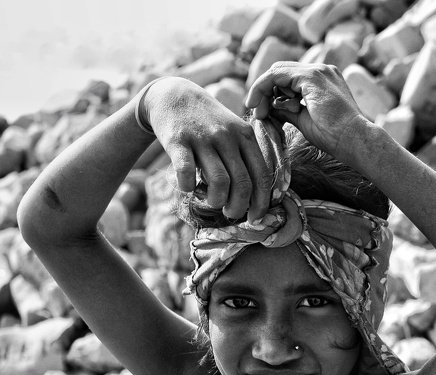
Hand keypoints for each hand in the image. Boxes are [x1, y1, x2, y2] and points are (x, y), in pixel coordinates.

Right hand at [143, 77, 272, 220]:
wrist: (174, 95)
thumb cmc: (209, 123)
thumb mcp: (234, 130)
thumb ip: (246, 157)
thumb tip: (257, 197)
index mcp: (245, 136)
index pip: (261, 175)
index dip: (261, 203)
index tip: (255, 219)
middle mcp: (227, 136)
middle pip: (242, 183)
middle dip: (239, 207)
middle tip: (231, 214)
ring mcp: (202, 138)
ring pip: (219, 181)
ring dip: (217, 201)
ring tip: (213, 203)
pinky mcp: (178, 140)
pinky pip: (186, 172)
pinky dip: (187, 187)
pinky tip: (188, 188)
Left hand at [246, 62, 368, 161]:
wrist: (353, 140)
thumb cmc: (334, 136)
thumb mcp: (304, 119)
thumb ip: (288, 109)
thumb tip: (270, 107)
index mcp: (323, 79)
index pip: (289, 77)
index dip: (271, 92)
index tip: (262, 112)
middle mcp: (321, 70)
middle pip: (281, 71)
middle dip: (264, 90)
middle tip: (258, 113)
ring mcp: (317, 71)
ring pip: (277, 71)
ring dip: (263, 91)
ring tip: (261, 114)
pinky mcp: (311, 77)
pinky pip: (277, 75)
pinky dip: (263, 88)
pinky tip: (259, 106)